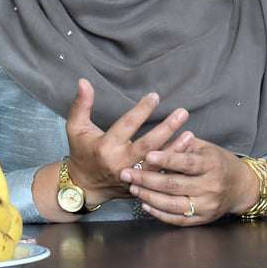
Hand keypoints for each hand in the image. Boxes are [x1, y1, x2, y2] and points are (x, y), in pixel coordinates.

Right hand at [64, 79, 189, 204]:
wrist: (84, 186)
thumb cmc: (81, 152)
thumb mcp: (76, 128)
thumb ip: (81, 105)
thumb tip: (84, 81)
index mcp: (105, 147)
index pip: (127, 125)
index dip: (142, 110)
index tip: (155, 96)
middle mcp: (120, 163)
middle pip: (148, 145)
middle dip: (167, 128)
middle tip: (182, 113)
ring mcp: (132, 178)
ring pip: (157, 163)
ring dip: (175, 148)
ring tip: (190, 134)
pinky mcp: (140, 186)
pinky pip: (160, 176)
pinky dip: (173, 165)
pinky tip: (188, 153)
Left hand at [121, 132, 260, 226]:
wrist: (241, 187)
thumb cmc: (220, 162)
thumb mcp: (206, 148)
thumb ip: (183, 146)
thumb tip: (157, 142)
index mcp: (212, 165)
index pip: (186, 163)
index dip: (166, 160)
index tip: (147, 155)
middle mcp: (211, 187)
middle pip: (174, 185)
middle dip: (147, 179)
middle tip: (126, 173)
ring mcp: (207, 205)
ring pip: (172, 204)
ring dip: (149, 197)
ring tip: (133, 188)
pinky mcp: (204, 219)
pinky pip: (177, 219)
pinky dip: (159, 213)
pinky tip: (145, 204)